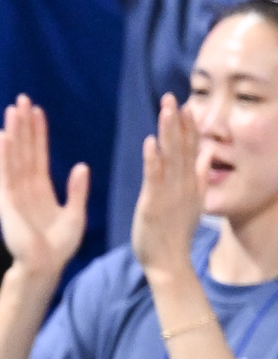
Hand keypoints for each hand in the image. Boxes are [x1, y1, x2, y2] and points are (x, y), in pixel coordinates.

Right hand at [0, 96, 87, 282]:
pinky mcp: (7, 202)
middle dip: (23, 125)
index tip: (38, 111)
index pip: (39, 154)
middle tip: (21, 99)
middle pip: (24, 149)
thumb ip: (77, 190)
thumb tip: (82, 166)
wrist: (44, 266)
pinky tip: (3, 136)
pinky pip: (5, 172)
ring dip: (13, 132)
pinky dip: (4, 154)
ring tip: (13, 110)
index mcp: (41, 189)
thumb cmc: (60, 246)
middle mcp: (25, 187)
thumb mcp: (76, 214)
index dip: (38, 133)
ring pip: (14, 155)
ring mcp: (14, 193)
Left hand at [133, 93, 206, 286]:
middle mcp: (184, 184)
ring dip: (168, 132)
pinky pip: (154, 178)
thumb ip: (201, 174)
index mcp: (191, 182)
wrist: (169, 262)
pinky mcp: (154, 204)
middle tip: (171, 97)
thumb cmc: (176, 232)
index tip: (186, 104)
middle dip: (177, 121)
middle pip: (182, 147)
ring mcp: (171, 193)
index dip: (188, 126)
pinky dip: (153, 159)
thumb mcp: (195, 199)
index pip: (191, 148)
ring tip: (166, 109)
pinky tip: (150, 141)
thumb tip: (208, 152)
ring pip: (171, 157)